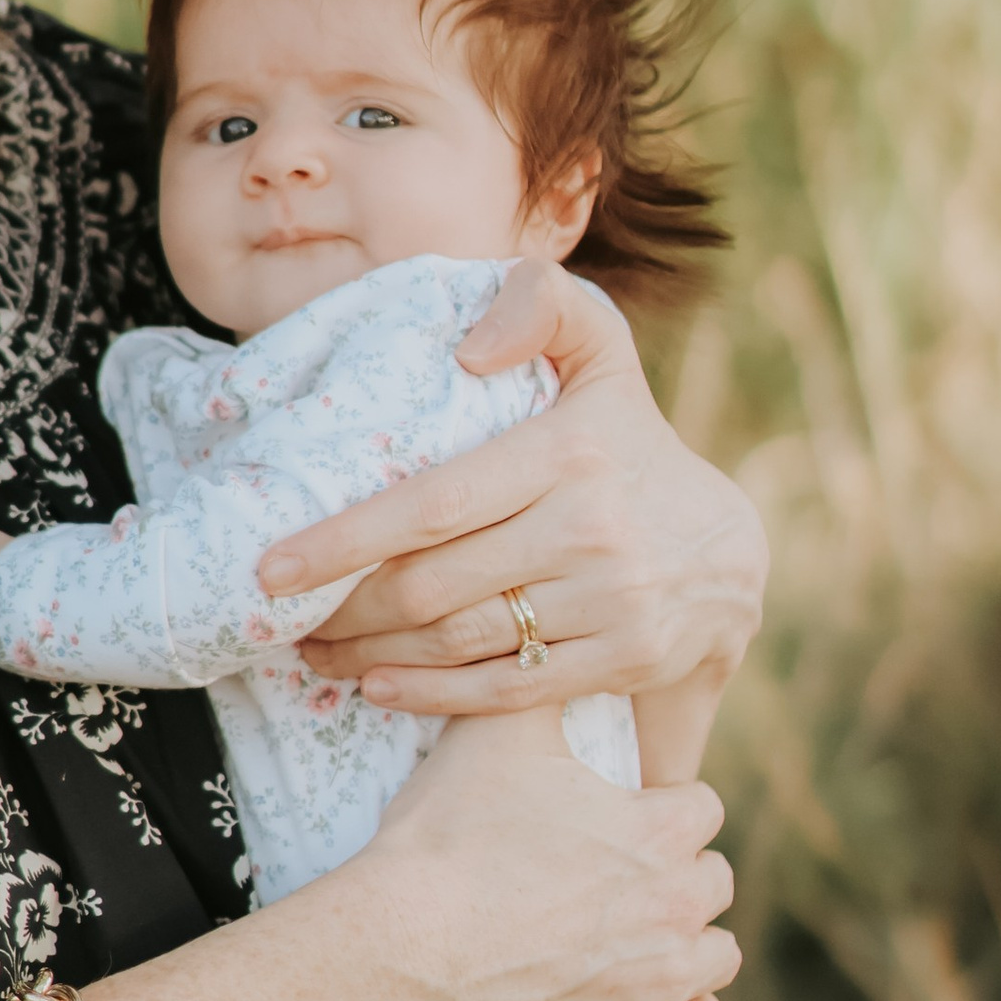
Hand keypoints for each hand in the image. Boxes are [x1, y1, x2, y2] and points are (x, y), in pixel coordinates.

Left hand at [260, 261, 767, 715]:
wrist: (731, 547)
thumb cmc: (628, 441)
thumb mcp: (601, 353)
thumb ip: (544, 305)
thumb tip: (471, 347)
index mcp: (570, 450)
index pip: (434, 502)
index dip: (345, 539)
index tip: (269, 566)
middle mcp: (593, 528)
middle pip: (433, 584)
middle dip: (343, 608)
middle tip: (280, 617)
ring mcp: (613, 601)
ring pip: (459, 640)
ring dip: (370, 653)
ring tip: (316, 649)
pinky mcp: (626, 659)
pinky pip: (506, 687)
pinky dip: (431, 694)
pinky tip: (377, 686)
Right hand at [352, 708, 739, 1000]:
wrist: (402, 949)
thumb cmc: (445, 838)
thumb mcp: (493, 737)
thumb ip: (535, 683)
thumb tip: (544, 637)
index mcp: (658, 828)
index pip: (702, 806)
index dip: (661, 807)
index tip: (620, 818)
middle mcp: (678, 902)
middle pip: (714, 881)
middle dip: (675, 875)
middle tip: (614, 879)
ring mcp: (665, 978)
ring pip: (718, 956)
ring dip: (686, 944)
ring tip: (634, 939)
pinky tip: (651, 1000)